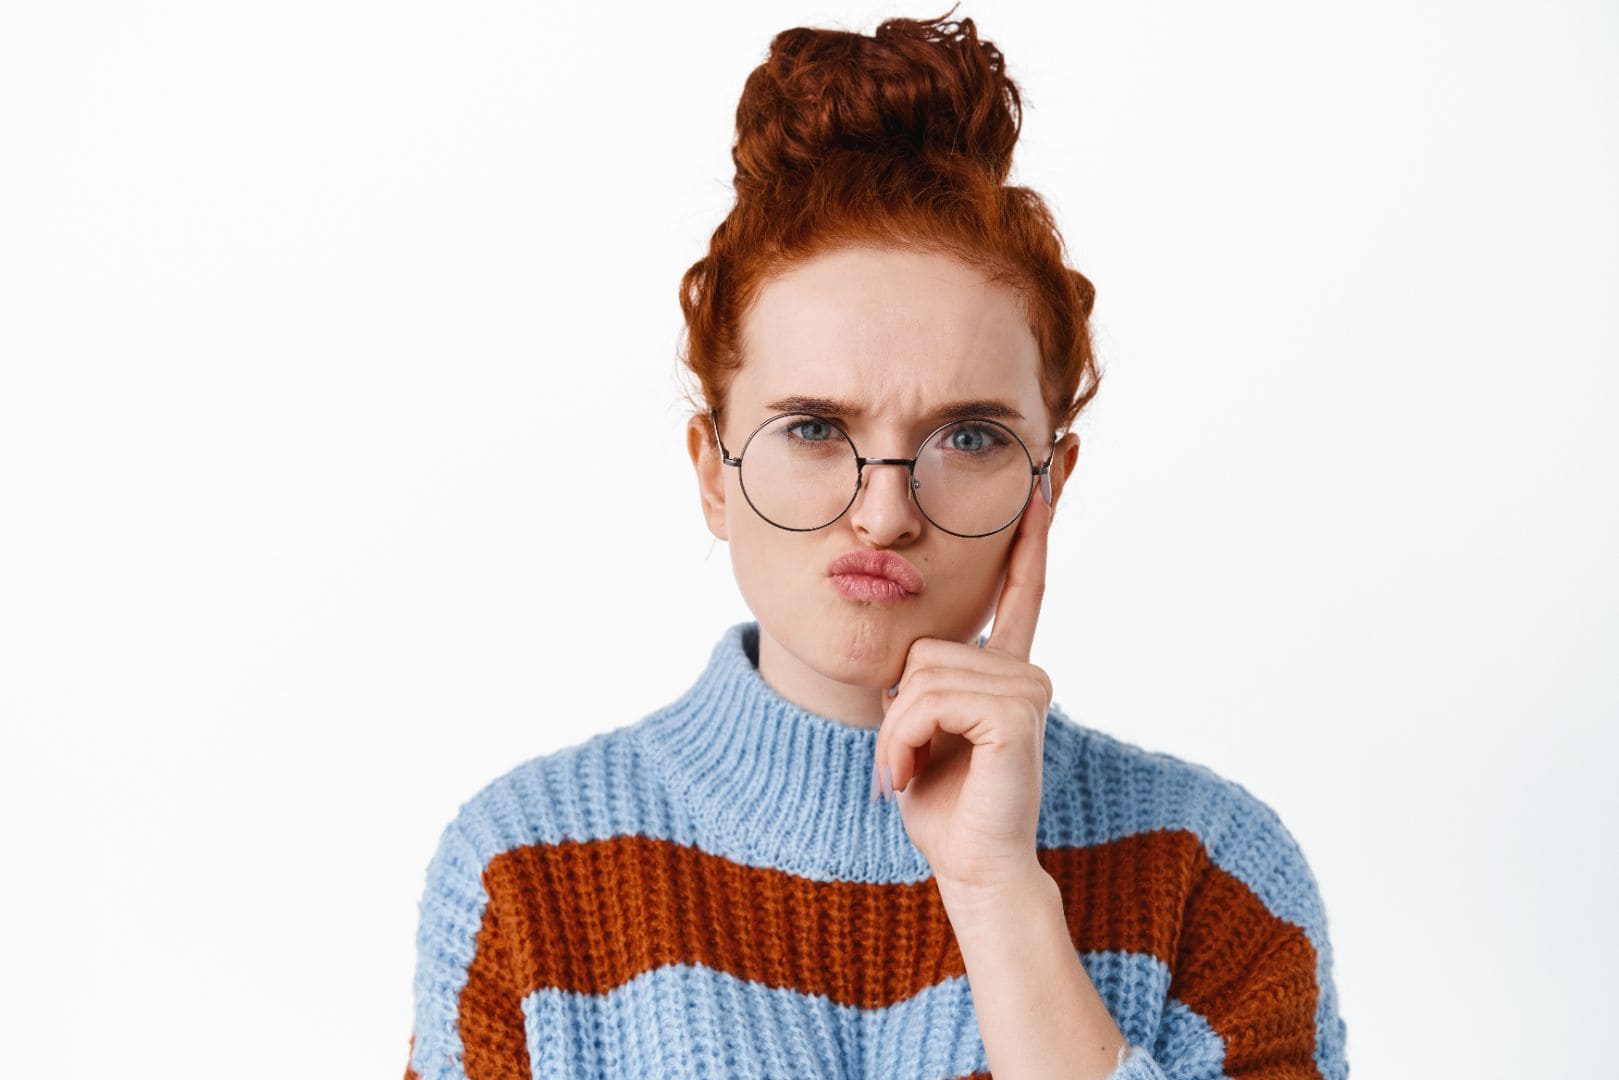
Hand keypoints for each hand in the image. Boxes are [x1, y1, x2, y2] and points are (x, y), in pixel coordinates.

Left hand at [874, 483, 1055, 893]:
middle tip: (908, 760)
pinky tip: (919, 773)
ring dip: (896, 733)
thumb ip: (923, 686)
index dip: (1030, 539)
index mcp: (1006, 672)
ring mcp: (1027, 691)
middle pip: (925, 649)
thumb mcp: (920, 730)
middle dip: (896, 712)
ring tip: (915, 769)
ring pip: (919, 677)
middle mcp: (1025, 673)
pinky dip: (904, 741)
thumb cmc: (944, 805)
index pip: (1021, 593)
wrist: (971, 865)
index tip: (1042, 484)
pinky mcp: (1016, 715)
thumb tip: (900, 672)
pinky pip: (926, 702)